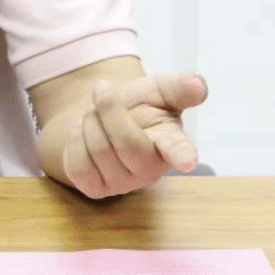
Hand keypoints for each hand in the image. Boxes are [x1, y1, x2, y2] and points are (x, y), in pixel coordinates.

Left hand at [62, 73, 207, 198]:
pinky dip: (75, 139)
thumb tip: (199, 85)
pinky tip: (84, 135)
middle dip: (108, 108)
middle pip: (126, 142)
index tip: (187, 161)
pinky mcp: (95, 189)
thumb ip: (177, 87)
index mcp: (171, 143)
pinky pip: (78, 164)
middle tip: (102, 89)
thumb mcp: (155, 92)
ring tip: (95, 116)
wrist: (98, 120)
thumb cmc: (135, 109)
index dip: (183, 155)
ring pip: (98, 149)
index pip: (179, 150)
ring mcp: (123, 184)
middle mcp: (150, 170)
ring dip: (90, 120)